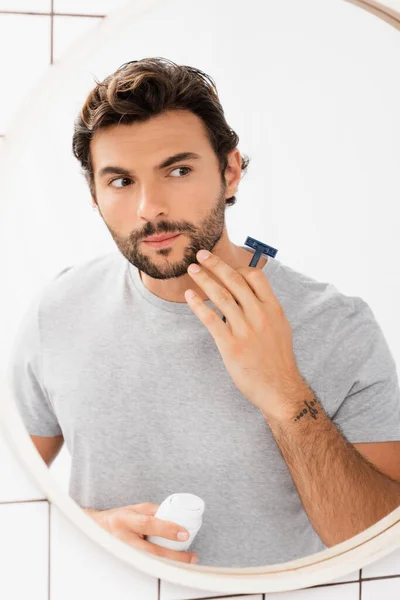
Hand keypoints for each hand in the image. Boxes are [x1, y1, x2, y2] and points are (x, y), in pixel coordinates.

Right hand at [82, 502, 197, 563]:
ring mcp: (123, 554)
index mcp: (126, 520)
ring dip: (169, 564)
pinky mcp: (125, 563)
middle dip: (173, 556)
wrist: (97, 529)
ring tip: (186, 563)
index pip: (149, 524)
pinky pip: (145, 567)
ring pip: (149, 563)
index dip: (168, 529)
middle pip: (150, 551)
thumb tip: (177, 515)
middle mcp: (123, 538)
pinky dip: (160, 568)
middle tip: (191, 557)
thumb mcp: (136, 509)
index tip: (184, 534)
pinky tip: (171, 567)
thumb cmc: (119, 517)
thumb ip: (155, 512)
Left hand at [185, 250, 308, 418]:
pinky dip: (198, 305)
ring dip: (204, 279)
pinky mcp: (231, 345)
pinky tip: (190, 297)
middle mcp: (260, 315)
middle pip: (235, 281)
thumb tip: (252, 294)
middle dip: (216, 264)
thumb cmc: (278, 360)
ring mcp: (245, 329)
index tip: (225, 266)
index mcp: (273, 309)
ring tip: (192, 270)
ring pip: (221, 296)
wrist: (280, 389)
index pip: (256, 277)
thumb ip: (267, 309)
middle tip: (201, 254)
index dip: (238, 268)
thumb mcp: (280, 328)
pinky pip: (211, 319)